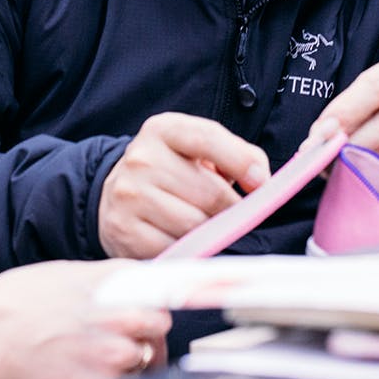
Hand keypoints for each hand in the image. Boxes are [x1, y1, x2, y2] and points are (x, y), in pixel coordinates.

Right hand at [0, 260, 169, 378]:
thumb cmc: (17, 302)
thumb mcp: (66, 272)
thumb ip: (107, 279)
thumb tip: (136, 281)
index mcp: (113, 279)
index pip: (165, 283)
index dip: (171, 293)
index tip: (174, 301)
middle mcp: (121, 312)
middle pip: (160, 322)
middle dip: (147, 329)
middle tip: (125, 334)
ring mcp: (113, 351)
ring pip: (145, 356)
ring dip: (131, 357)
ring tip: (97, 355)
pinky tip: (86, 370)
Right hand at [97, 112, 270, 257]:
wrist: (117, 197)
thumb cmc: (173, 173)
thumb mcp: (198, 150)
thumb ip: (237, 154)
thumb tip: (261, 182)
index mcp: (163, 130)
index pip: (208, 139)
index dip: (242, 162)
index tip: (261, 184)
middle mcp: (141, 158)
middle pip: (210, 192)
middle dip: (230, 208)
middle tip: (231, 214)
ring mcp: (129, 194)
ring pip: (195, 224)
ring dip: (210, 231)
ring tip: (204, 224)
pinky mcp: (124, 230)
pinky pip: (175, 248)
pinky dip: (188, 249)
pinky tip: (183, 238)